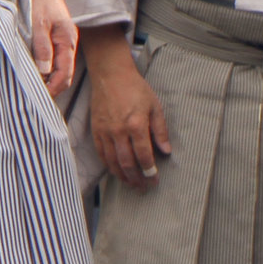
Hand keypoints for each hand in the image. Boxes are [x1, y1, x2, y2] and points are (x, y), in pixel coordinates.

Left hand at [26, 0, 77, 97]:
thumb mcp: (38, 23)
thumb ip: (42, 47)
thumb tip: (43, 72)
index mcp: (67, 42)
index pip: (64, 75)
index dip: (53, 89)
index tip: (38, 98)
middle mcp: (68, 46)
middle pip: (63, 76)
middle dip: (50, 89)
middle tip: (32, 98)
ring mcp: (62, 43)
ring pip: (57, 70)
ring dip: (46, 80)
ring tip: (30, 88)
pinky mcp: (54, 40)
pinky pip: (52, 61)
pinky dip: (43, 70)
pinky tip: (32, 72)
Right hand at [83, 25, 170, 187]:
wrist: (111, 75)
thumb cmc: (136, 89)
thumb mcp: (155, 107)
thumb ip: (160, 131)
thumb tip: (166, 151)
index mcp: (136, 125)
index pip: (144, 156)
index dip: (149, 171)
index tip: (155, 180)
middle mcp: (119, 131)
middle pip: (127, 163)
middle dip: (136, 178)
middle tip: (143, 187)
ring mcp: (105, 131)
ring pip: (112, 162)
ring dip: (122, 176)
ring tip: (131, 184)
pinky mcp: (96, 130)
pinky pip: (101, 154)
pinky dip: (109, 166)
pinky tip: (116, 172)